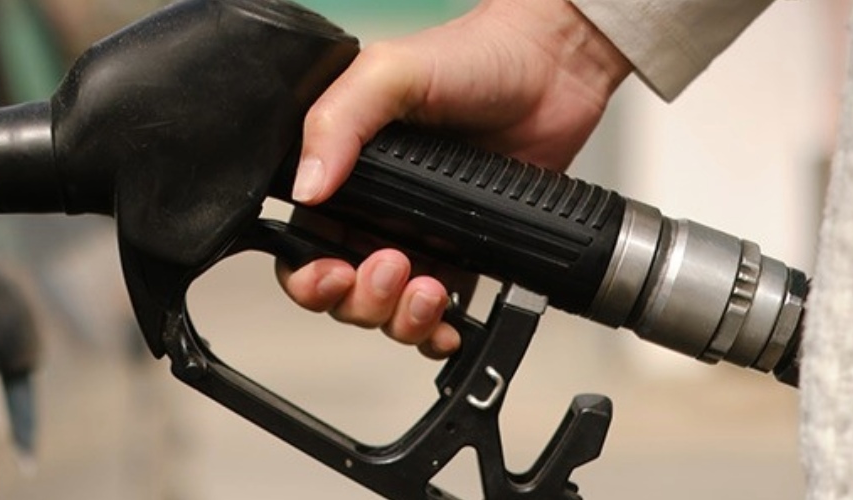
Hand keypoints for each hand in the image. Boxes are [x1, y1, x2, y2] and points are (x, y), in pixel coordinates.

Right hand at [278, 0, 631, 356]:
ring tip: (429, 287)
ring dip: (400, 318)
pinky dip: (437, 333)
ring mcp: (417, 237)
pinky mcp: (462, 257)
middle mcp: (372, 211)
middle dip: (360, 299)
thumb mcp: (388, 73)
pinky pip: (437, 316)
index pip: (301, 244)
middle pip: (339, 292)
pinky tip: (448, 322)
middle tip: (393, 266)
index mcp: (340, 173)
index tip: (334, 273)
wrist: (552, 71)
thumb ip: (335, 122)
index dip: (308, 274)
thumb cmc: (472, 58)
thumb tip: (305, 185)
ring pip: (385, 312)